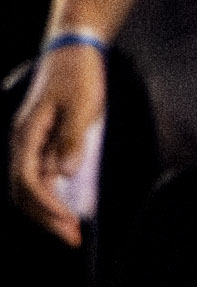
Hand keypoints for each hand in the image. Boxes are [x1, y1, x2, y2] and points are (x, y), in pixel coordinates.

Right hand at [10, 41, 105, 245]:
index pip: (27, 179)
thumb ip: (72, 138)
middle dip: (45, 217)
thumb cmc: (78, 74)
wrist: (74, 48)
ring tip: (70, 230)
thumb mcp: (82, 104)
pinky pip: (41, 175)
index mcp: (27, 133)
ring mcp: (31, 142)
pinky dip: (51, 194)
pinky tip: (68, 206)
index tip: (67, 223)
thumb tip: (63, 173)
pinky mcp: (44, 140)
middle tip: (71, 238)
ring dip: (47, 209)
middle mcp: (23, 141)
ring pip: (30, 185)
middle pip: (24, 189)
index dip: (46, 204)